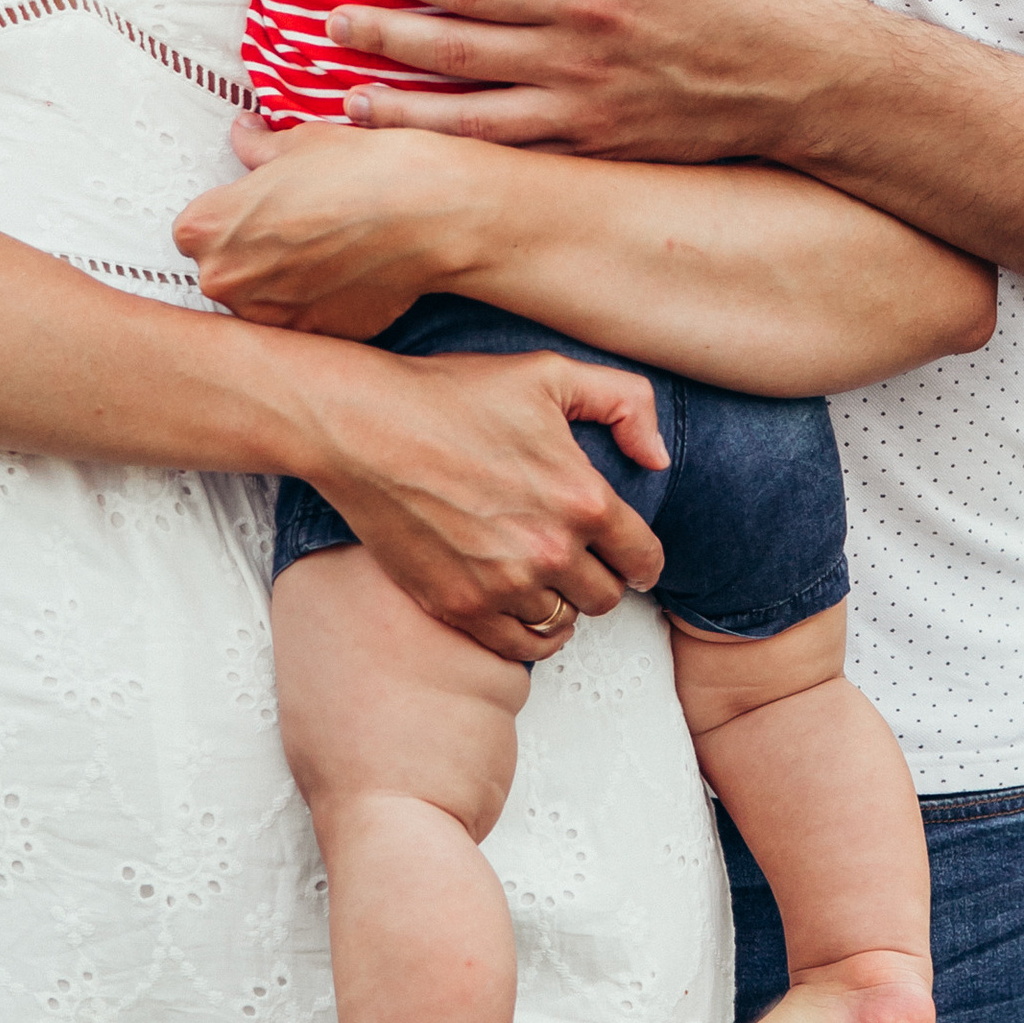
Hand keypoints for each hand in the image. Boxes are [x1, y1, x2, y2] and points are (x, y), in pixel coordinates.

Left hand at [174, 117, 504, 334]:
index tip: (260, 205)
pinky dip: (315, 302)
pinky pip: (300, 319)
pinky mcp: (310, 336)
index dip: (230, 214)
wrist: (427, 213)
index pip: (194, 228)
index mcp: (207, 227)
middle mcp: (225, 280)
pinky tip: (346, 272)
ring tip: (324, 250)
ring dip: (280, 281)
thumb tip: (243, 133)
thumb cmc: (359, 170)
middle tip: (296, 226)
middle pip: (222, 267)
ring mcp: (267, 316)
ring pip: (259, 299)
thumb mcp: (299, 143)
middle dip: (250, 251)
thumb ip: (258, 147)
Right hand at [310, 344, 665, 663]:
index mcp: (580, 498)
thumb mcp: (549, 372)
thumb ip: (623, 401)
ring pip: (564, 624)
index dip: (642, 558)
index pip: (643, 558)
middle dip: (601, 578)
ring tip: (546, 580)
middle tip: (581, 560)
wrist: (366, 428)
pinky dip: (529, 635)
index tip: (630, 556)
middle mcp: (549, 551)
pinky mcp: (459, 607)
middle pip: (606, 597)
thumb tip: (657, 458)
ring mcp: (502, 586)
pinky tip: (523, 609)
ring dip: (562, 604)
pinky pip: (519, 649)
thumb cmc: (453, 394)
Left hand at [329, 0, 835, 155]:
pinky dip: (460, 153)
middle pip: (456, 53)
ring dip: (404, 112)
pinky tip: (427, 148)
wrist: (806, 82)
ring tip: (349, 103)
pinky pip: (514, 157)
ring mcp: (585, 119)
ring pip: (471, 121)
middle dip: (385, 38)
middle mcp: (576, 65)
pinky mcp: (600, 153)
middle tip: (332, 24)